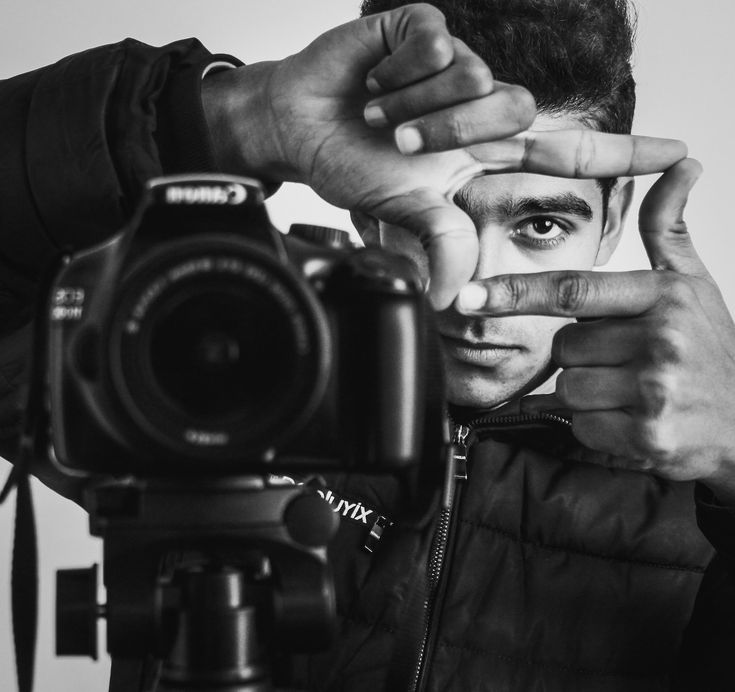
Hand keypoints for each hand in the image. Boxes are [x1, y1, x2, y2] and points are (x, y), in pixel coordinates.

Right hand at [202, 3, 687, 307]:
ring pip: (474, 79)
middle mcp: (479, 106)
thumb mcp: (405, 214)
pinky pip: (434, 44)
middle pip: (515, 112)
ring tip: (378, 117)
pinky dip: (397, 74)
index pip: (567, 152)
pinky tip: (373, 82)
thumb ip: (445, 244)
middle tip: (400, 149)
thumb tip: (459, 298)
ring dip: (416, 111)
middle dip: (451, 136)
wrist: (301, 128)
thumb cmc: (354, 166)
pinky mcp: (423, 28)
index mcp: (482, 153)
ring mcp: (454, 64)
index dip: (620, 153)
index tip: (674, 155)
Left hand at [455, 158, 734, 501]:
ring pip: (567, 389)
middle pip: (563, 346)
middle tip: (625, 362)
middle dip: (580, 356)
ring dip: (587, 394)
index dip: (513, 293)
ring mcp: (654, 390)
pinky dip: (597, 427)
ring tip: (632, 392)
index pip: (571, 290)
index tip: (466, 295)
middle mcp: (659, 340)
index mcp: (661, 296)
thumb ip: (668, 229)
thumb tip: (680, 166)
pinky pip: (583, 426)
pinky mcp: (648, 436)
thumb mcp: (694, 285)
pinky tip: (633, 420)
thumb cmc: (711, 350)